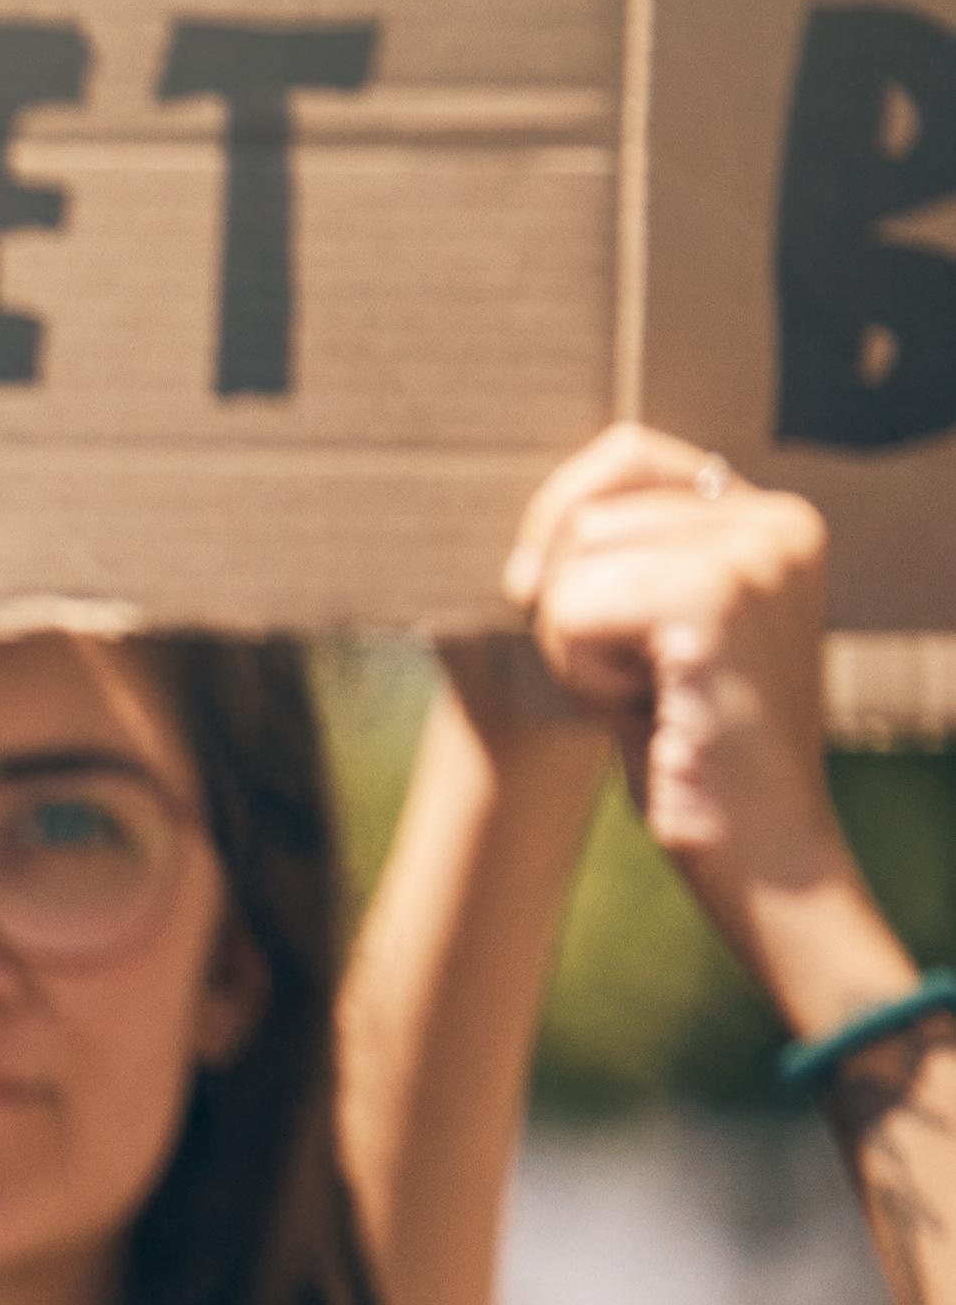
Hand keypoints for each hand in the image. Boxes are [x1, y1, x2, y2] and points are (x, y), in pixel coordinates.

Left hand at [505, 424, 839, 912]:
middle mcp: (778, 522)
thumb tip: (525, 535)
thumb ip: (624, 557)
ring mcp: (757, 555)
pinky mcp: (718, 599)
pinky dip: (582, 674)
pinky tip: (649, 710)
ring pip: (569, 566)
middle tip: (647, 681)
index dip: (566, 536)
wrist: (759, 849)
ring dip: (576, 649)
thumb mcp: (655, 632)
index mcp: (773, 518)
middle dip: (574, 610)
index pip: (624, 455)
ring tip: (653, 696)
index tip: (583, 614)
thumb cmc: (693, 750)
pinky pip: (572, 610)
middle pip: (583, 517)